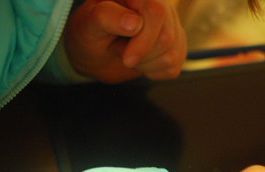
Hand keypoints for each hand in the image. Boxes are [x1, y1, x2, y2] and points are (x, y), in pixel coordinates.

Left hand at [64, 0, 185, 83]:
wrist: (93, 52)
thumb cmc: (89, 32)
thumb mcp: (88, 23)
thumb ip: (107, 16)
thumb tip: (135, 23)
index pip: (156, 12)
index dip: (144, 40)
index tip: (127, 59)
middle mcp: (161, 5)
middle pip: (166, 38)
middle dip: (140, 55)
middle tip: (119, 49)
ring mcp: (172, 26)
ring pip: (172, 56)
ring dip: (144, 65)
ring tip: (127, 52)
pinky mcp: (176, 46)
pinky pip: (174, 68)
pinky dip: (153, 72)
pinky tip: (140, 62)